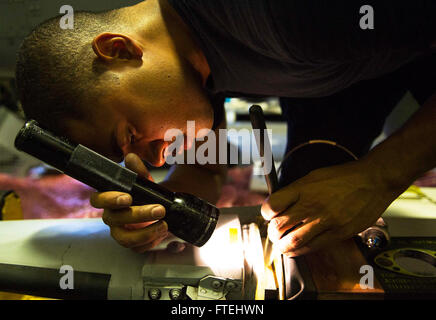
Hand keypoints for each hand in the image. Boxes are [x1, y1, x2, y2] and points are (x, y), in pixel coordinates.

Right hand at [90, 153, 167, 252]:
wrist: (160, 206)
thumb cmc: (146, 193)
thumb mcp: (144, 180)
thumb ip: (138, 170)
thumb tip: (131, 157)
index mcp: (109, 199)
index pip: (98, 200)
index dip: (109, 199)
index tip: (127, 197)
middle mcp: (112, 217)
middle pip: (115, 220)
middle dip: (138, 215)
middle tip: (159, 209)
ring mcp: (121, 233)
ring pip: (126, 239)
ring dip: (146, 233)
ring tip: (164, 225)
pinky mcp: (133, 244)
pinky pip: (138, 248)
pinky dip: (152, 241)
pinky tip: (163, 232)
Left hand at [261, 160, 401, 256]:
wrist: (373, 181)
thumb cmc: (343, 177)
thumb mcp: (313, 177)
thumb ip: (295, 192)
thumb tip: (278, 205)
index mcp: (302, 189)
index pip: (272, 206)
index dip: (266, 213)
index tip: (268, 215)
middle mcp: (311, 205)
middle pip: (279, 226)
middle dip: (272, 233)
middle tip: (275, 233)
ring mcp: (325, 221)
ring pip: (293, 242)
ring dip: (283, 246)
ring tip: (283, 244)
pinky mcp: (338, 233)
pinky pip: (312, 247)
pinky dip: (300, 251)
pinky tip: (297, 248)